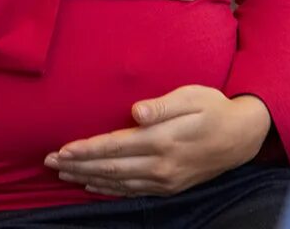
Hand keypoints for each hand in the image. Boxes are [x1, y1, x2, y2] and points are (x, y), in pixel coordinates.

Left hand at [45, 86, 271, 196]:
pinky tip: (93, 184)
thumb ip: (163, 105)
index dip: (87, 148)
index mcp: (163, 140)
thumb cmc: (214, 108)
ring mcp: (164, 180)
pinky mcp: (168, 188)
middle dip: (78, 164)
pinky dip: (108, 190)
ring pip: (117, 183)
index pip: (116, 146)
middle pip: (110, 168)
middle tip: (50, 162)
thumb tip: (136, 111)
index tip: (62, 148)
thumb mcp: (193, 96)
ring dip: (88, 178)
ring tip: (63, 173)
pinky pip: (131, 192)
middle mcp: (160, 165)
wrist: (240, 138)